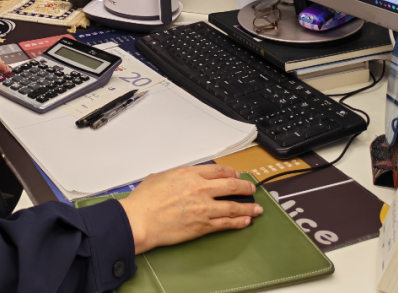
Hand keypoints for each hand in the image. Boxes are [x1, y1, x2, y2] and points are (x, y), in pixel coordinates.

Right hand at [119, 164, 262, 253]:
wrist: (141, 220)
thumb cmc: (144, 201)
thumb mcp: (160, 177)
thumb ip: (175, 176)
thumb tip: (179, 178)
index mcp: (188, 174)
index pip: (217, 171)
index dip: (230, 172)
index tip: (235, 174)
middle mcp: (200, 188)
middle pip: (230, 185)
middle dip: (244, 186)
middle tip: (251, 188)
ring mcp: (204, 207)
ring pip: (233, 205)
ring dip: (248, 207)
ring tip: (257, 208)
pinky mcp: (203, 225)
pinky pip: (226, 223)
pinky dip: (238, 222)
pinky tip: (246, 221)